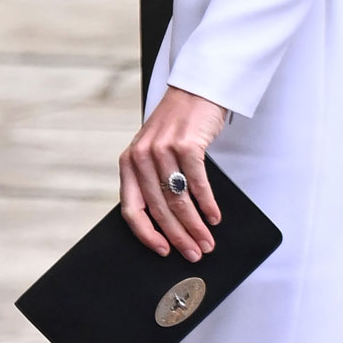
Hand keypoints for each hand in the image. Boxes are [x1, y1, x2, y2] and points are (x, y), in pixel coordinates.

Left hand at [119, 87, 227, 257]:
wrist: (195, 89)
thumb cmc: (177, 125)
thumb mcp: (154, 150)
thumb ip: (152, 179)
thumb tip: (167, 223)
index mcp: (128, 162)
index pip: (131, 209)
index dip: (146, 235)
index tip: (162, 250)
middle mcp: (141, 157)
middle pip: (159, 209)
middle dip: (178, 237)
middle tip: (193, 253)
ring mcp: (163, 150)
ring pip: (179, 201)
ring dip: (195, 226)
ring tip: (207, 241)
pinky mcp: (186, 144)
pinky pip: (197, 184)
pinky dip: (207, 204)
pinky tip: (214, 217)